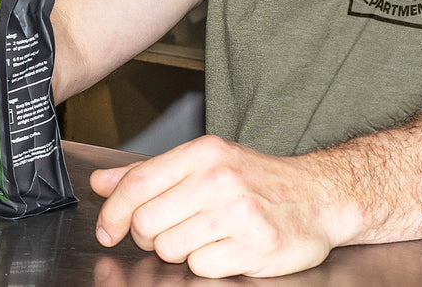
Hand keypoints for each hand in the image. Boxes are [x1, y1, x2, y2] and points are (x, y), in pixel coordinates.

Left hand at [91, 135, 352, 277]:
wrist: (321, 197)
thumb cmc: (257, 181)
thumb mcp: (203, 164)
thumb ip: (148, 174)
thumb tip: (101, 182)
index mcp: (203, 153)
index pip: (137, 184)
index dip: (112, 212)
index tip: (107, 230)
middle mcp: (220, 179)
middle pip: (146, 222)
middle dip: (149, 236)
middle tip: (171, 232)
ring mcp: (239, 212)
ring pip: (170, 248)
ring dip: (179, 251)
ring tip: (204, 237)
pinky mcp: (256, 245)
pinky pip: (201, 266)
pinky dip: (206, 264)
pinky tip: (225, 249)